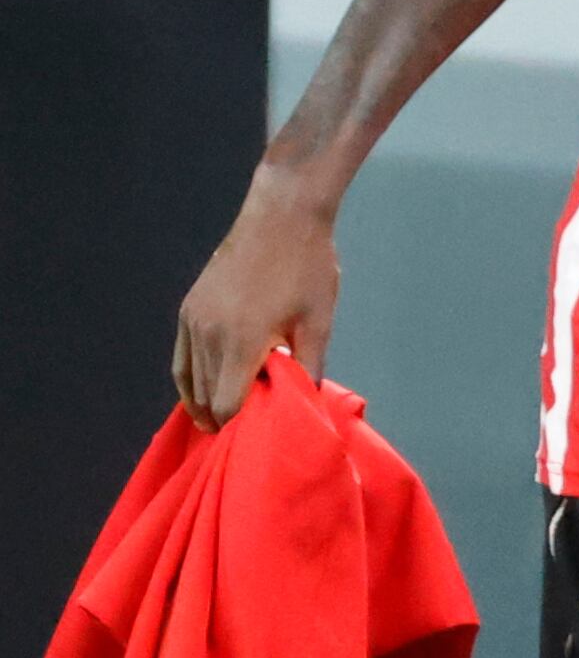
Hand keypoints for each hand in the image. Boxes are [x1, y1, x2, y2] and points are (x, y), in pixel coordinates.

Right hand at [171, 174, 341, 426]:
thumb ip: (307, 368)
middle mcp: (207, 334)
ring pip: (188, 379)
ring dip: (202, 403)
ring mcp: (192, 320)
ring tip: (220, 424)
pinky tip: (205, 391)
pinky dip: (191, 379)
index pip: (228, 404)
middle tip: (241, 439)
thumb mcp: (318, 323)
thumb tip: (302, 402)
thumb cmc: (308, 268)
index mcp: (241, 342)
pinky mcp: (188, 308)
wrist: (281, 217)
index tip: (256, 439)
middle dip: (222, 420)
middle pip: (205, 397)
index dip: (240, 427)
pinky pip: (182, 356)